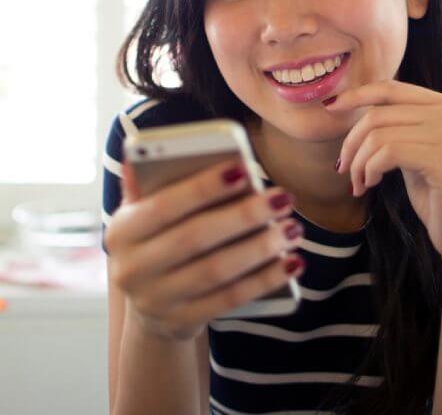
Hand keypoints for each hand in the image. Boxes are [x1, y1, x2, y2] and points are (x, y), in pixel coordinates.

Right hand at [104, 158, 304, 340]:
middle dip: (244, 216)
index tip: (242, 169)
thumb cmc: (158, 237)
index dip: (202, 188)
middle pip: (195, 238)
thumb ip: (148, 180)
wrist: (150, 305)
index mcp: (122, 231)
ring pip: (216, 271)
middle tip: (282, 198)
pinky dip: (264, 280)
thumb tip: (142, 145)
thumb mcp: (143, 210)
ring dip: (261, 248)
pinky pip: (230, 299)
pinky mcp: (182, 323)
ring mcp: (156, 301)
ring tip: (292, 227)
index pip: (163, 206)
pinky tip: (291, 263)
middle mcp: (132, 269)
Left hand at [329, 80, 441, 270]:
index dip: (357, 95)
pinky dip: (369, 170)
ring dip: (358, 162)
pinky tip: (371, 184)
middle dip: (352, 142)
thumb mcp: (415, 147)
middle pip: (379, 114)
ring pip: (379, 135)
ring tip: (358, 182)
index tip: (331, 107)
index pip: (391, 89)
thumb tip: (349, 103)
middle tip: (343, 168)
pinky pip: (387, 153)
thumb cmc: (435, 192)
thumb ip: (397, 124)